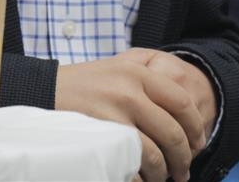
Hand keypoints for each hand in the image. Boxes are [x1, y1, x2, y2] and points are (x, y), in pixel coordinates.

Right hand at [55, 50, 207, 181]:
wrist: (41, 89)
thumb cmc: (81, 83)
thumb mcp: (116, 67)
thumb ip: (147, 76)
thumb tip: (185, 106)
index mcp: (137, 73)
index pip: (182, 103)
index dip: (197, 128)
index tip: (197, 143)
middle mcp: (129, 91)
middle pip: (173, 133)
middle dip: (184, 158)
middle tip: (183, 171)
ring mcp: (114, 114)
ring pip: (156, 154)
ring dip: (164, 173)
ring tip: (161, 177)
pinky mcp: (101, 136)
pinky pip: (133, 165)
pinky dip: (142, 178)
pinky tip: (141, 178)